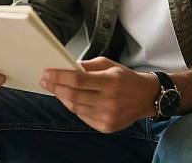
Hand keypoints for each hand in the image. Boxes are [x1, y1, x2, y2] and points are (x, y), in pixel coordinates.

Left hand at [40, 56, 159, 132]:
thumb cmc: (125, 78)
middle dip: (56, 87)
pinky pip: (83, 117)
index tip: (47, 73)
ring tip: (55, 89)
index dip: (60, 77)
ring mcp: (107, 116)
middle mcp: (109, 100)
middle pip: (74, 95)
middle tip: (45, 81)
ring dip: (62, 97)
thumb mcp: (109, 64)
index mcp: (110, 81)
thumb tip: (67, 66)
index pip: (78, 80)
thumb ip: (88, 65)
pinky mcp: (106, 127)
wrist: (146, 97)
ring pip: (76, 108)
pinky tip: (70, 99)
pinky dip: (74, 107)